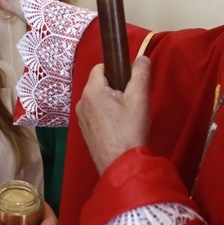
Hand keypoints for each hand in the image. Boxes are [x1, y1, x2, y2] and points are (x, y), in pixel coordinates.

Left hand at [76, 57, 151, 174]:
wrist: (122, 166)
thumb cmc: (130, 131)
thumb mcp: (139, 99)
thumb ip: (140, 74)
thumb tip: (141, 58)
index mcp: (92, 91)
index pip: (100, 67)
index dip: (116, 71)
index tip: (129, 83)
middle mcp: (81, 102)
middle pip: (99, 84)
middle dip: (116, 88)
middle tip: (131, 103)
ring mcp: (81, 118)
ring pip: (98, 100)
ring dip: (111, 103)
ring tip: (127, 117)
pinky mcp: (85, 131)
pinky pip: (95, 114)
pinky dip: (106, 116)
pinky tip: (120, 128)